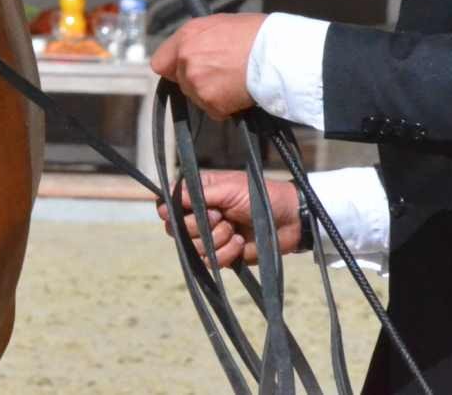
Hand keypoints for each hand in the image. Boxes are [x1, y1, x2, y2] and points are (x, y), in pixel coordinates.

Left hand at [149, 13, 265, 119]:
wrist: (277, 55)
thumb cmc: (256, 35)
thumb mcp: (221, 24)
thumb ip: (199, 39)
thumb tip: (194, 48)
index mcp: (186, 37)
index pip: (160, 63)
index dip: (173, 68)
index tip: (183, 70)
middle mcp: (185, 59)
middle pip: (181, 81)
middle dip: (197, 81)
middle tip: (221, 76)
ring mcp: (196, 83)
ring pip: (196, 97)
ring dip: (211, 95)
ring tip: (234, 83)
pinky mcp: (211, 102)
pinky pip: (213, 110)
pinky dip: (225, 107)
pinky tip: (240, 94)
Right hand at [156, 170, 304, 265]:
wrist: (289, 220)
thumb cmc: (259, 196)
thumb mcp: (227, 189)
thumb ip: (195, 195)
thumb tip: (163, 202)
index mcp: (198, 195)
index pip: (169, 205)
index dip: (171, 212)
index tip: (183, 212)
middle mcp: (200, 215)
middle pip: (176, 229)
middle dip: (199, 226)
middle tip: (220, 216)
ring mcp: (211, 236)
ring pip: (194, 247)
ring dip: (216, 239)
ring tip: (235, 229)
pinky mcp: (223, 254)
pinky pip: (210, 261)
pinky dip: (226, 253)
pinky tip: (240, 243)